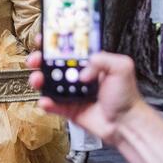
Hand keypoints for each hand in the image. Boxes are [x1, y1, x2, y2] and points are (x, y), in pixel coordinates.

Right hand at [27, 49, 145, 146]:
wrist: (126, 123)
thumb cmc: (127, 96)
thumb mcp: (122, 68)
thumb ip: (103, 59)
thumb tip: (82, 70)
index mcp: (89, 63)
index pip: (69, 48)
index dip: (55, 43)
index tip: (45, 38)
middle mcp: (78, 76)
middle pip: (53, 64)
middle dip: (41, 60)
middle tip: (36, 59)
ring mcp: (71, 92)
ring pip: (49, 83)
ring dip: (39, 79)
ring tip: (37, 80)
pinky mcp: (68, 109)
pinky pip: (52, 104)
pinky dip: (45, 102)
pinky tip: (45, 101)